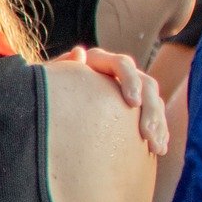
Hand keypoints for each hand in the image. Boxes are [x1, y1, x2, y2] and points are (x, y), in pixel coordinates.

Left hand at [51, 45, 167, 154]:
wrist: (46, 112)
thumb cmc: (42, 96)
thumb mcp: (47, 83)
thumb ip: (60, 68)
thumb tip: (80, 52)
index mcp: (99, 62)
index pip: (123, 64)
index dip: (131, 81)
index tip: (133, 103)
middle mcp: (119, 73)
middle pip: (146, 84)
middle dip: (151, 111)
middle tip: (147, 135)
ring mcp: (130, 90)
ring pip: (155, 102)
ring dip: (159, 125)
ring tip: (157, 149)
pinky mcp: (136, 108)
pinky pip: (155, 117)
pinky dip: (159, 132)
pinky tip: (159, 149)